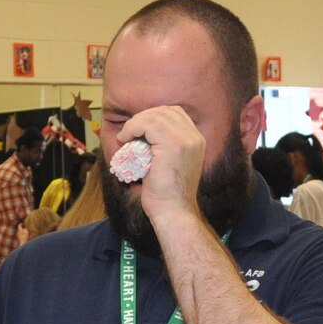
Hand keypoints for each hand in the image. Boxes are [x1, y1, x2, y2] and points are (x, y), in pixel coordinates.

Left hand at [117, 105, 206, 223]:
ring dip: (135, 123)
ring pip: (155, 116)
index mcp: (197, 140)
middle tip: (129, 132)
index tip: (139, 130)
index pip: (175, 113)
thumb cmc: (167, 193)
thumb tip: (143, 132)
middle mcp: (195, 138)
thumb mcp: (170, 163)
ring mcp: (186, 140)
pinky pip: (148, 125)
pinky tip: (125, 139)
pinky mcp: (173, 146)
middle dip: (143, 118)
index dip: (154, 117)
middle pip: (166, 111)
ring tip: (126, 137)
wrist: (173, 212)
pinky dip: (132, 128)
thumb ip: (164, 145)